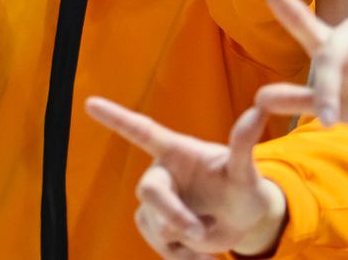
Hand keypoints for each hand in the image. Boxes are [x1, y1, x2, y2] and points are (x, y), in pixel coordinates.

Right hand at [86, 97, 286, 258]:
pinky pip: (159, 244)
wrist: (243, 222)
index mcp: (177, 151)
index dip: (116, 118)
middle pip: (148, 190)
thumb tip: (258, 110)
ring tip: (211, 241)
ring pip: (153, 223)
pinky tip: (204, 258)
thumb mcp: (247, 171)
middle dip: (171, 214)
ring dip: (184, 240)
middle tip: (198, 232)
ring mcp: (157, 203)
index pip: (142, 131)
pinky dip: (183, 256)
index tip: (90, 103)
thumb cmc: (244, 187)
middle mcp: (161, 174)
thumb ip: (243, 147)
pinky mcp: (157, 227)